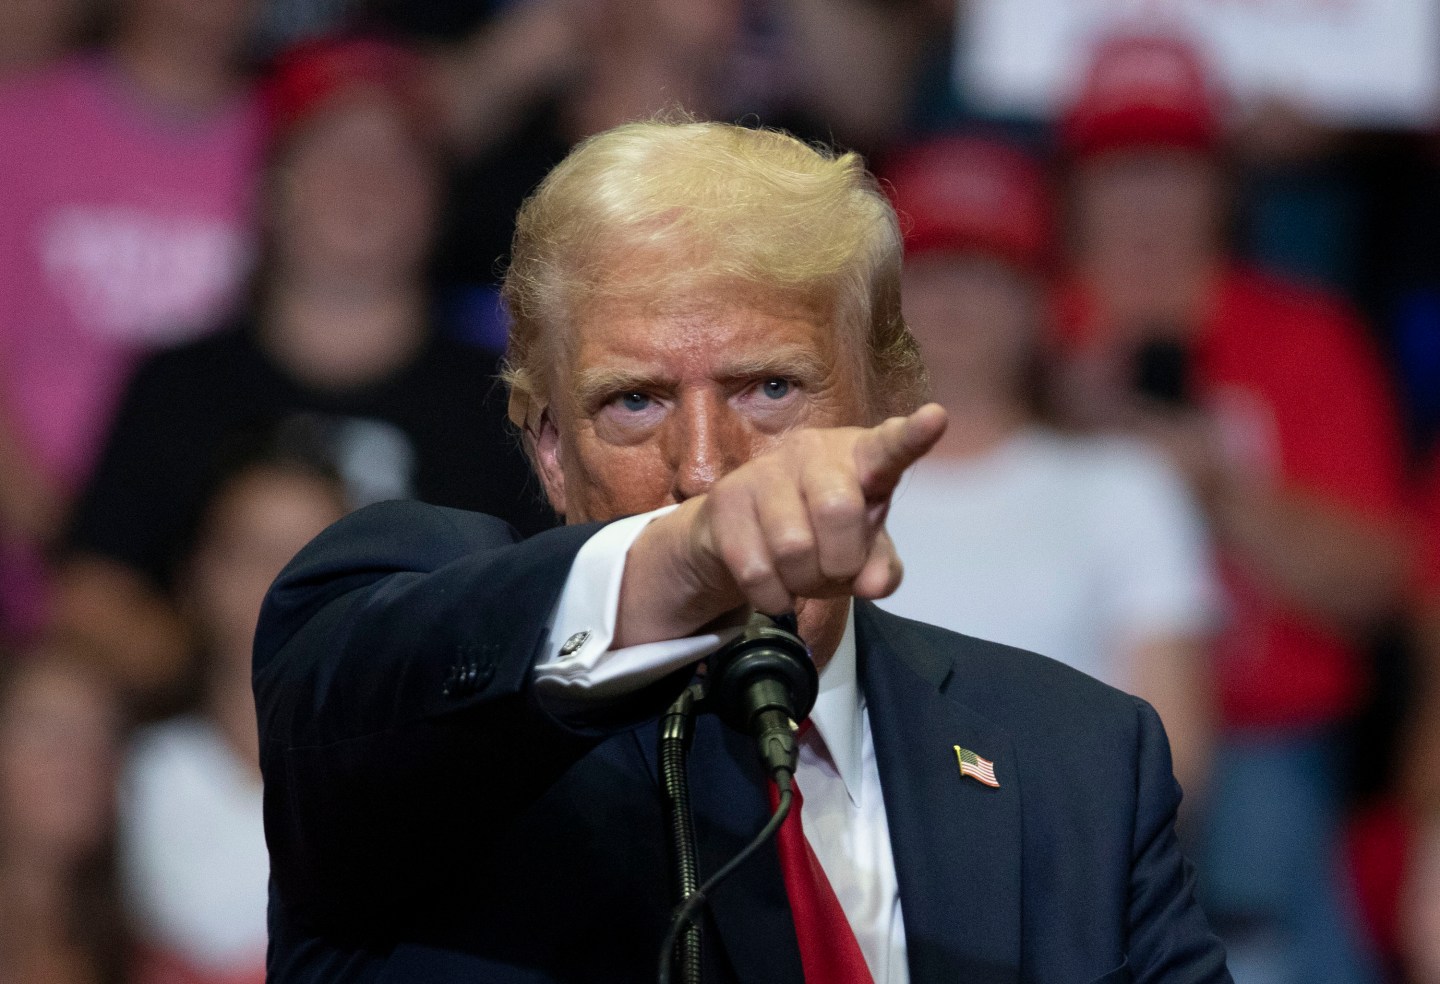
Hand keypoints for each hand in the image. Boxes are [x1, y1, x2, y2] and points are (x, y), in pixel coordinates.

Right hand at [619, 404, 946, 644]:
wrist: (736, 534)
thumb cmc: (816, 534)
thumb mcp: (860, 552)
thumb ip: (880, 566)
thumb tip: (873, 584)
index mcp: (859, 457)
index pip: (890, 447)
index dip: (913, 436)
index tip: (935, 419)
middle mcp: (812, 451)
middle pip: (839, 510)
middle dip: (840, 562)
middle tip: (833, 571)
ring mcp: (765, 471)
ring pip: (794, 546)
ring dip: (802, 582)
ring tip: (799, 576)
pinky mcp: (725, 501)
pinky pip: (757, 570)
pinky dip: (773, 596)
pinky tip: (774, 588)